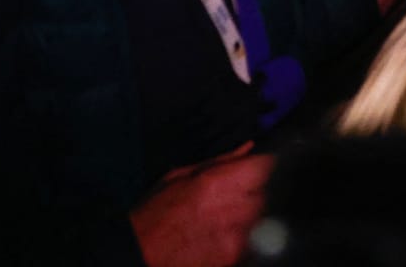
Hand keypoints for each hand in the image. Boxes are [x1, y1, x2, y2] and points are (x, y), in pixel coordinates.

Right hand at [129, 145, 271, 266]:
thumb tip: (247, 148)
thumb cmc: (153, 216)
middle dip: (260, 191)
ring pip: (263, 217)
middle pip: (269, 193)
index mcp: (217, 183)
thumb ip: (220, 162)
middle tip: (241, 196)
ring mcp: (235, 237)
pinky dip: (245, 237)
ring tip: (229, 218)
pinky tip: (225, 236)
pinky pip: (252, 241)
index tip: (262, 167)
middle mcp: (231, 210)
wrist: (137, 255)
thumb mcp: (179, 177)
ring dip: (254, 215)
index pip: (265, 166)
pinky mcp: (232, 258)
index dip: (266, 165)